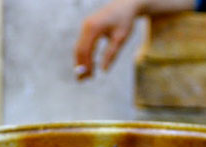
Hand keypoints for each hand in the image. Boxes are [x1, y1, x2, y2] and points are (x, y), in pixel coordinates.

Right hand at [74, 0, 194, 79]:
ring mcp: (85, 25)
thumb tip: (104, 70)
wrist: (126, 4)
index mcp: (94, 28)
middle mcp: (86, 26)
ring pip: (79, 47)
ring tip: (85, 75)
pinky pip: (82, 43)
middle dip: (80, 65)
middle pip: (78, 49)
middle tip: (82, 80)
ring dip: (81, 61)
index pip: (85, 50)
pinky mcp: (87, 27)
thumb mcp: (120, 38)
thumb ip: (111, 54)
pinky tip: (89, 65)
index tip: (89, 77)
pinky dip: (84, 55)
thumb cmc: (125, 20)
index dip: (86, 65)